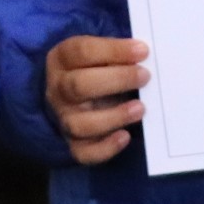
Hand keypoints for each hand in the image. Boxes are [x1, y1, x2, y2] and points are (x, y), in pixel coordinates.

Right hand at [44, 35, 148, 164]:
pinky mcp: (73, 143)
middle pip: (79, 85)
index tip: (143, 51)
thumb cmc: (94, 69)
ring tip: (141, 109)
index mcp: (62, 59)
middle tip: (145, 76)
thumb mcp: (98, 53)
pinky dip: (105, 148)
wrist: (72, 97)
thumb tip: (145, 54)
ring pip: (80, 124)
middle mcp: (58, 89)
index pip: (82, 52)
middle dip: (116, 80)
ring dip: (114, 117)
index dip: (114, 51)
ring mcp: (64, 118)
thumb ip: (118, 53)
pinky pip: (84, 153)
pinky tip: (125, 137)